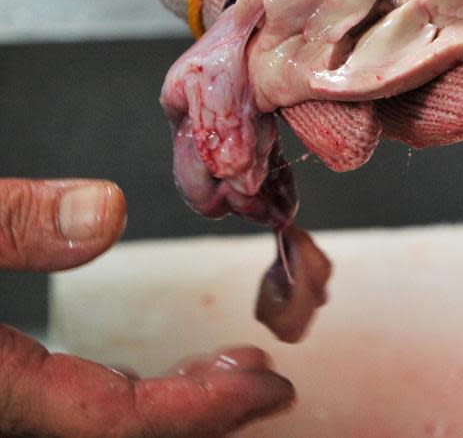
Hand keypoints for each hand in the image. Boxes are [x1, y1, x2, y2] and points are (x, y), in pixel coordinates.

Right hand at [0, 179, 293, 436]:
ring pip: (101, 416)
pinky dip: (128, 386)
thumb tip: (107, 213)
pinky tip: (149, 366)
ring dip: (173, 394)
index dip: (204, 405)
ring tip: (227, 368)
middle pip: (122, 427)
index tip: (269, 387)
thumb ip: (12, 226)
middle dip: (205, 405)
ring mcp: (6, 400)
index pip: (118, 417)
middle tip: (267, 381)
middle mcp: (7, 406)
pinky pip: (76, 399)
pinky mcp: (1, 382)